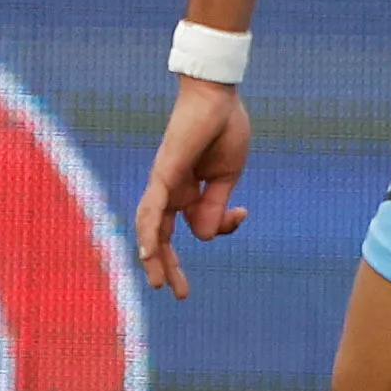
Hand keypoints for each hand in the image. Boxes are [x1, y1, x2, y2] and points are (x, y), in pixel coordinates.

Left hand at [133, 77, 250, 298]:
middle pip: (162, 236)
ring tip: (161, 286)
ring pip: (153, 229)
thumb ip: (215, 208)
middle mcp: (170, 190)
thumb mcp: (225, 177)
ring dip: (156, 259)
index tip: (242, 214)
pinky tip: (147, 254)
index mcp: (188, 190)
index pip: (198, 224)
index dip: (222, 228)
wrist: (218, 96)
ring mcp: (164, 182)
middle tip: (179, 294)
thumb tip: (205, 240)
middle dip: (170, 265)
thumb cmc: (223, 128)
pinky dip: (149, 232)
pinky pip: (153, 209)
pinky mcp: (164, 174)